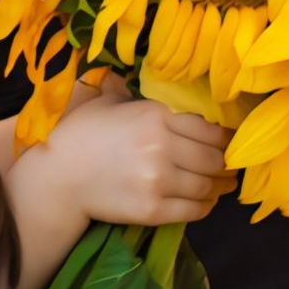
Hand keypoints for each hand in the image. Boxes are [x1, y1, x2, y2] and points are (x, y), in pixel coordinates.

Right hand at [42, 87, 229, 224]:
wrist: (58, 177)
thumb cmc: (80, 134)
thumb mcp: (107, 104)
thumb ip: (127, 91)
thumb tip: (128, 78)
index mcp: (157, 116)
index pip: (210, 129)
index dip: (225, 137)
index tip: (229, 141)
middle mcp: (163, 146)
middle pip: (214, 159)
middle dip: (227, 163)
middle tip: (231, 166)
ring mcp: (159, 180)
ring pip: (207, 185)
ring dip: (220, 187)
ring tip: (223, 185)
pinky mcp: (153, 210)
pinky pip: (193, 210)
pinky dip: (205, 206)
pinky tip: (206, 202)